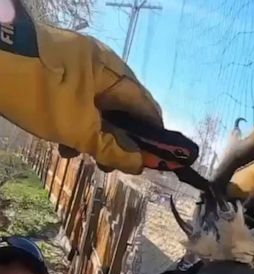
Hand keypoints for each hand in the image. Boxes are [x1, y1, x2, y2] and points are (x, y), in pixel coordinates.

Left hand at [0, 0, 197, 173]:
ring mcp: (80, 69)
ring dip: (95, 136)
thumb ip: (111, 149)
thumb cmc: (40, 93)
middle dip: (119, 141)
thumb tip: (139, 165)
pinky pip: (80, 102)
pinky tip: (64, 142)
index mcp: (115, 74)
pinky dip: (77, 122)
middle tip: (113, 165)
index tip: (153, 158)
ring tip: (83, 157)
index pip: (146, 108)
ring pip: (100, 109)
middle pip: (123, 111)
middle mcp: (103, 68)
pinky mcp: (61, 73)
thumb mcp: (78, 129)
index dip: (153, 135)